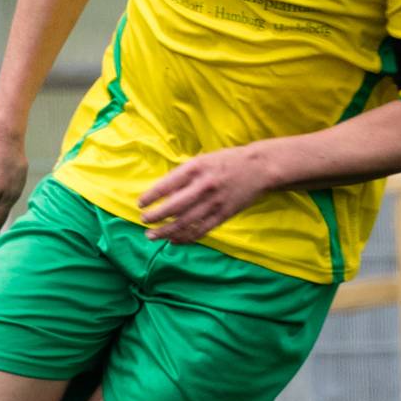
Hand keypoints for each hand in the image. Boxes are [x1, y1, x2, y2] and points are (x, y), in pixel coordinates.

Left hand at [137, 146, 269, 244]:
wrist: (259, 168)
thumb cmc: (227, 161)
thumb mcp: (203, 160)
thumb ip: (184, 175)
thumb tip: (162, 194)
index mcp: (196, 169)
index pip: (166, 185)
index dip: (150, 196)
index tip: (140, 204)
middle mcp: (204, 186)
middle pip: (173, 207)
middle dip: (154, 217)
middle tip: (143, 221)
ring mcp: (214, 202)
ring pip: (185, 223)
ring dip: (165, 231)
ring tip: (151, 236)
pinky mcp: (224, 215)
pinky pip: (201, 230)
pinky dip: (185, 238)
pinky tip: (174, 240)